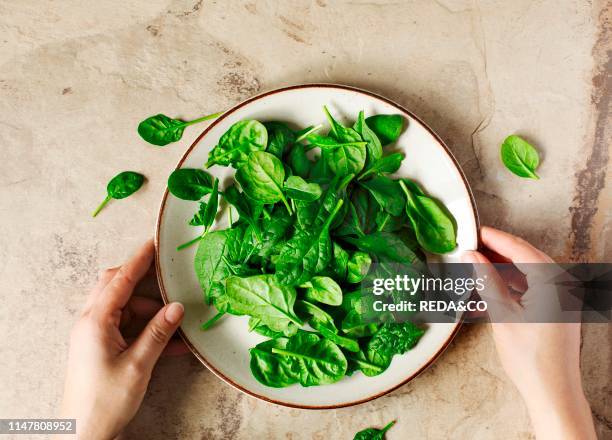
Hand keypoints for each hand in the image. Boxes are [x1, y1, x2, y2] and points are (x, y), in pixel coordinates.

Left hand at [59, 239, 186, 439]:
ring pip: (122, 307)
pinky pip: (124, 327)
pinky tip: (170, 343)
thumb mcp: (139, 365)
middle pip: (114, 286)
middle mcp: (90, 322)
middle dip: (141, 282)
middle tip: (167, 281)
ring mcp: (92, 334)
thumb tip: (177, 307)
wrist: (83, 432)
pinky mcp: (98, 347)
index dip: (139, 260)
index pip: (119, 279)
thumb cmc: (106, 401)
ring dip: (148, 312)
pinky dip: (144, 329)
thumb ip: (159, 332)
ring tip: (175, 326)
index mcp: (96, 321)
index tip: (154, 243)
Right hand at [463, 227, 595, 439]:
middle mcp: (564, 284)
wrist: (552, 391)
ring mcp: (564, 296)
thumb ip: (487, 280)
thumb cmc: (529, 357)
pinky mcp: (559, 306)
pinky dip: (515, 279)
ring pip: (531, 269)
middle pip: (528, 255)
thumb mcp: (503, 315)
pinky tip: (495, 279)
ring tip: (479, 260)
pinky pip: (536, 283)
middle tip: (473, 243)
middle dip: (499, 249)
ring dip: (506, 264)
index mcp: (553, 282)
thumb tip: (472, 255)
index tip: (474, 231)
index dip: (495, 238)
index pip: (520, 249)